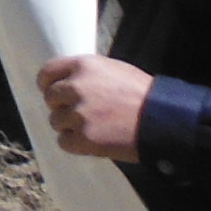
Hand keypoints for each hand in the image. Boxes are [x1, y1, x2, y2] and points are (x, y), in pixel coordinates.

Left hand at [37, 54, 152, 161]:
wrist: (163, 121)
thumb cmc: (142, 94)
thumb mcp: (113, 70)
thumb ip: (86, 74)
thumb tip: (65, 82)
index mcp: (83, 65)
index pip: (47, 72)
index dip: (47, 84)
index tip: (51, 92)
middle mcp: (76, 87)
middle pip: (50, 99)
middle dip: (61, 106)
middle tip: (79, 114)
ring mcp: (78, 114)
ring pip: (55, 122)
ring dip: (69, 126)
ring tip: (93, 128)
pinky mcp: (84, 139)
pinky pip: (63, 142)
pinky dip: (75, 144)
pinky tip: (92, 141)